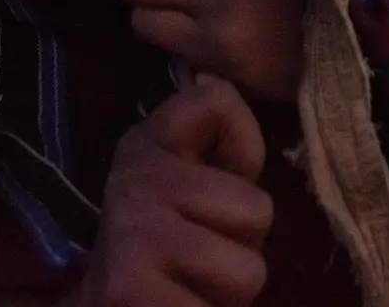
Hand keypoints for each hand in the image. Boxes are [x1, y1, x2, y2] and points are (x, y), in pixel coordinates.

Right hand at [68, 75, 271, 306]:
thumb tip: (248, 155)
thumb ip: (224, 161)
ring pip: (248, 271)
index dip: (245, 147)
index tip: (225, 180)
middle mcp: (135, 176)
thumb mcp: (194, 191)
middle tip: (205, 260)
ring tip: (194, 288)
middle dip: (245, 246)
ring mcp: (132, 233)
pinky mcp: (131, 291)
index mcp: (149, 141)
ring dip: (233, 294)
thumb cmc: (170, 253)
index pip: (217, 101)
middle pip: (257, 208)